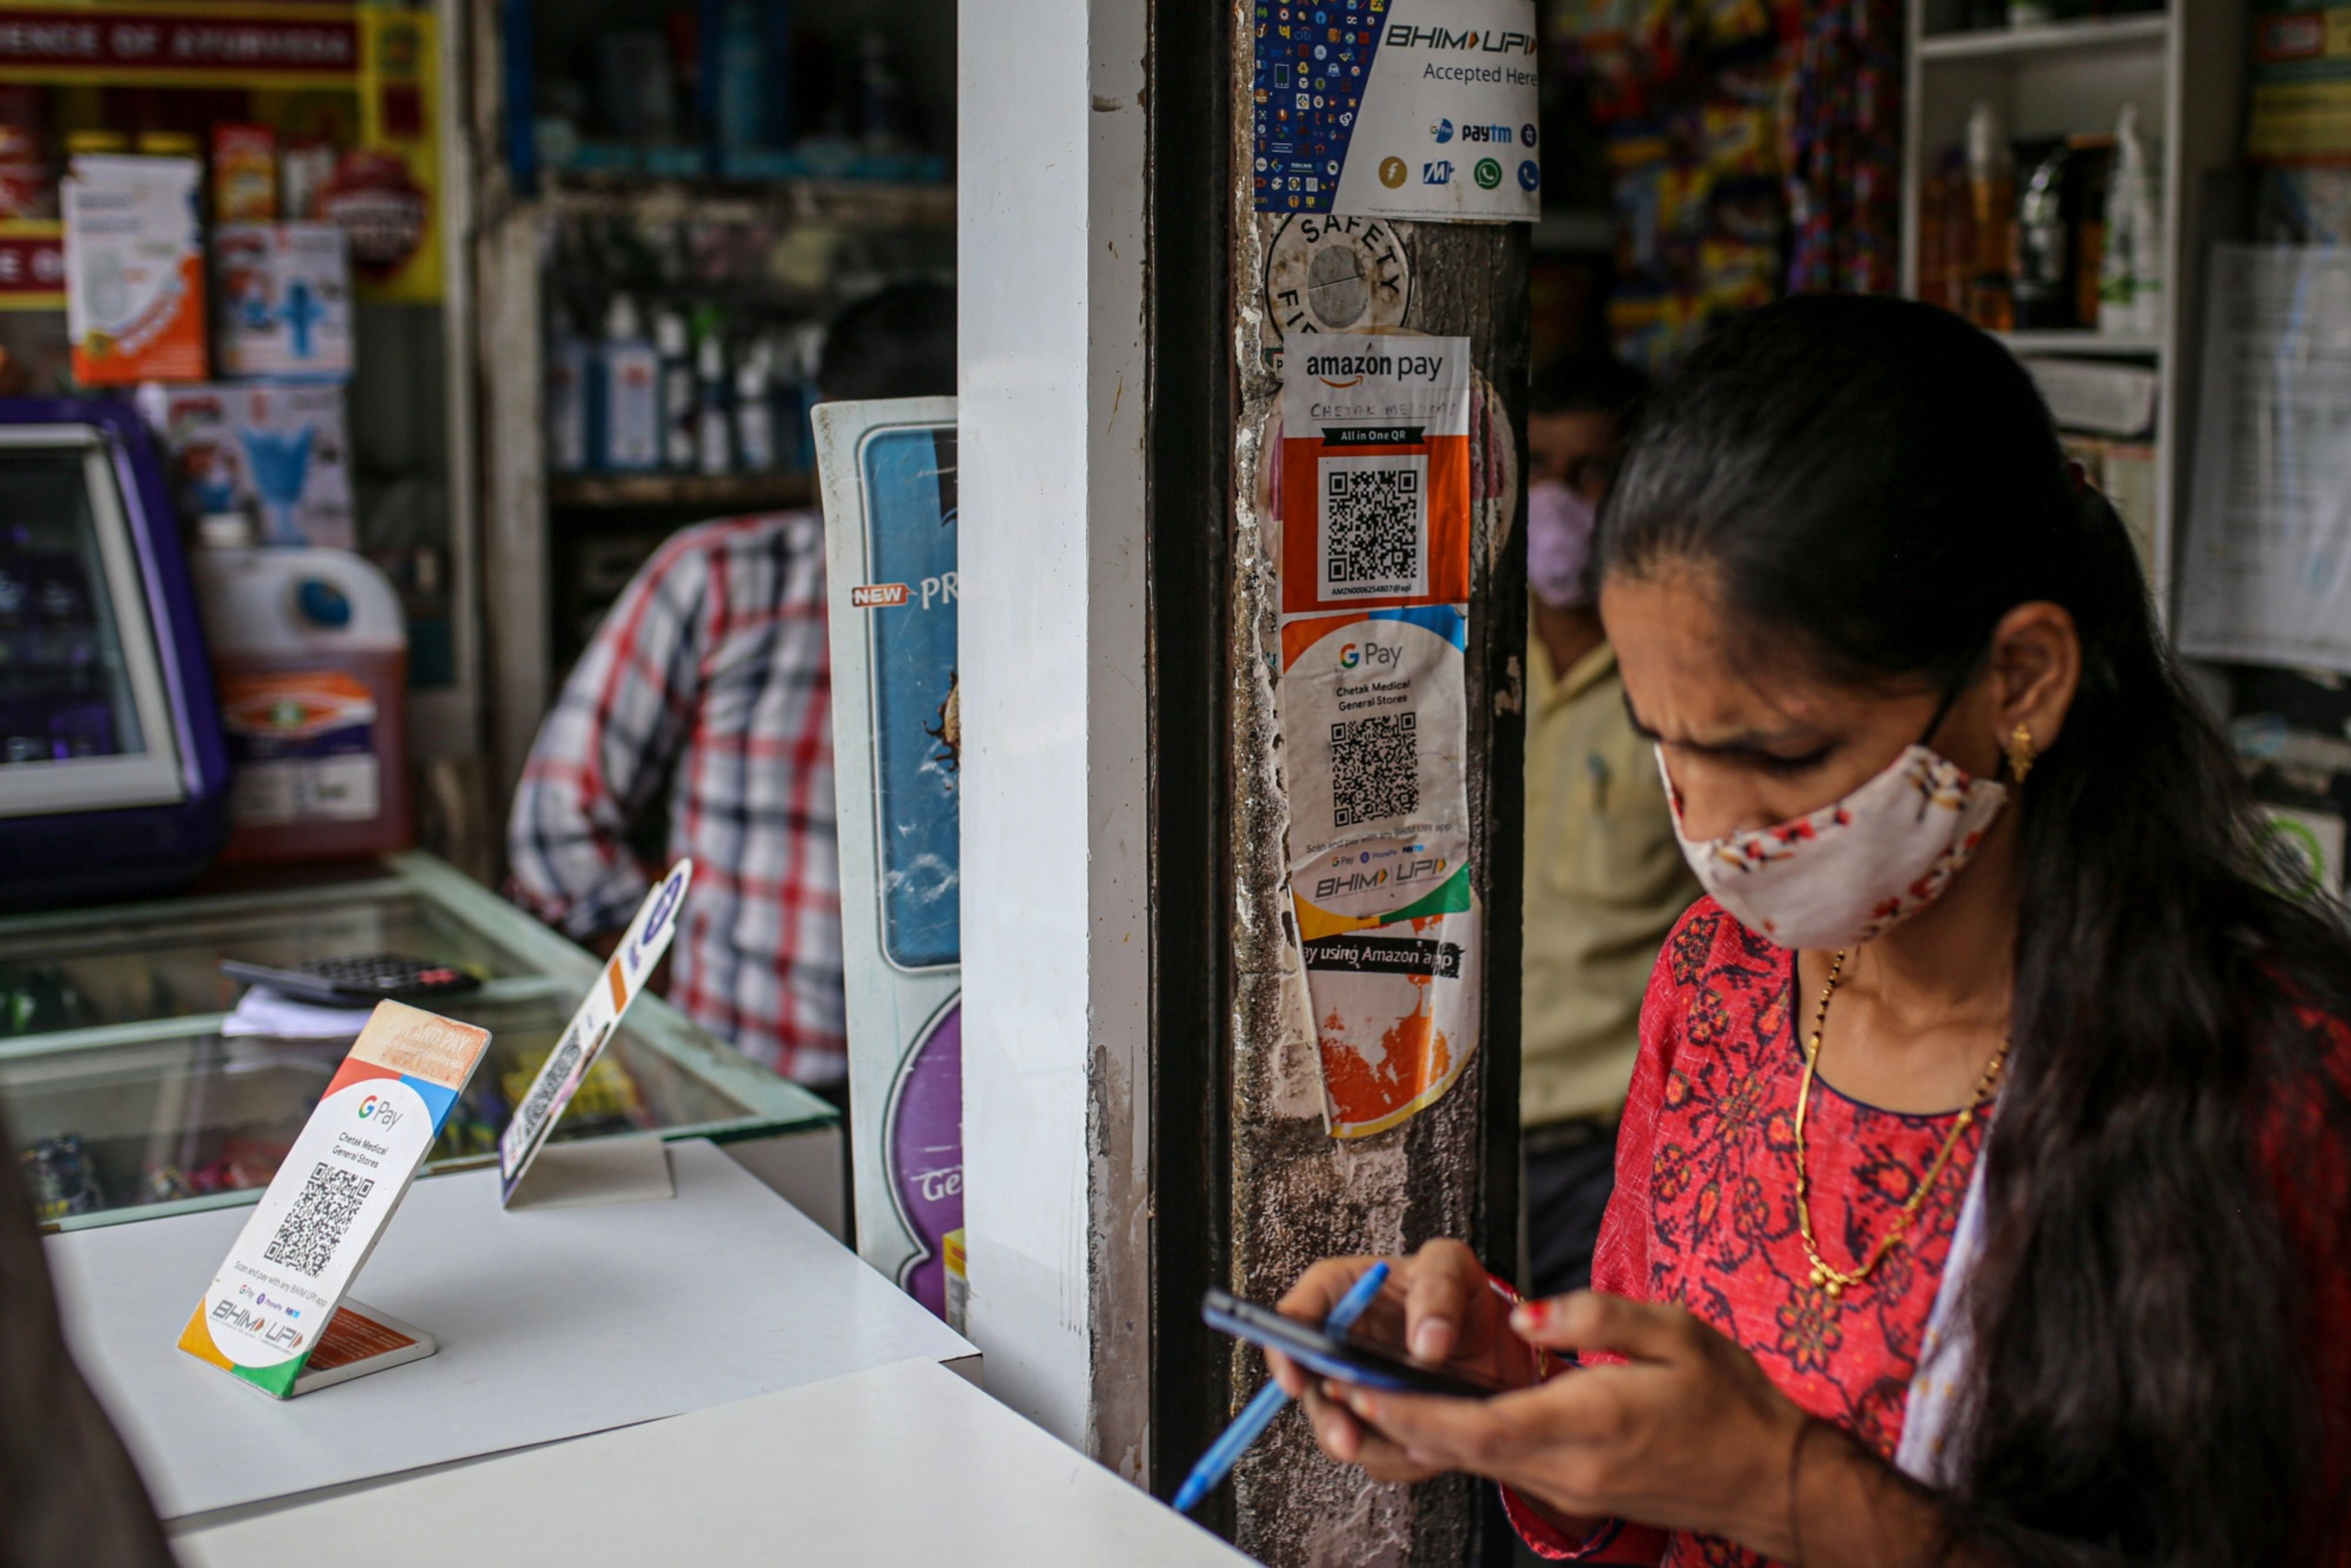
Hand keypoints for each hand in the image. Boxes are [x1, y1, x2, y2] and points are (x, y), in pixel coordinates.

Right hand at [1267, 1240, 1544, 1483]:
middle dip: (1328, 1417)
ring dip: (1370, 1444)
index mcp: (1339, 1294)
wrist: (1495, 1341)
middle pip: (1310, 1386)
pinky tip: (1430, 1445)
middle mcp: (1339, 1345)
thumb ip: (1437, 1291)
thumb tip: (1428, 1343)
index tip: (1297, 1378)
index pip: (1294, 1317)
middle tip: (1347, 1437)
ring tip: (1412, 1445)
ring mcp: (1356, 1390)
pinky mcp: (1380, 1425)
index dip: (1285, 1350)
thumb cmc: (1458, 1291)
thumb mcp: (1451, 1267)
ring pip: (1341, 1429)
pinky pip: (1379, 1454)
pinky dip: (1403, 1456)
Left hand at [1321, 1291, 1811, 1551]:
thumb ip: (1594, 1316)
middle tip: (1334, 1389)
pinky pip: (1502, 1468)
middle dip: (1393, 1421)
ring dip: (1418, 1434)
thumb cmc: (1731, 1401)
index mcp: (1587, 1425)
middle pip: (1460, 1451)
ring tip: (1361, 1399)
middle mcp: (1568, 1468)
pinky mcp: (1577, 1491)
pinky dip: (1458, 1444)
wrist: (1775, 1480)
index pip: (1476, 1426)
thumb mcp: (1675, 1334)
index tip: (1359, 1386)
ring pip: (1476, 1464)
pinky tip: (1432, 1417)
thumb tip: (1524, 1317)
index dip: (1410, 1410)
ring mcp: (1570, 1488)